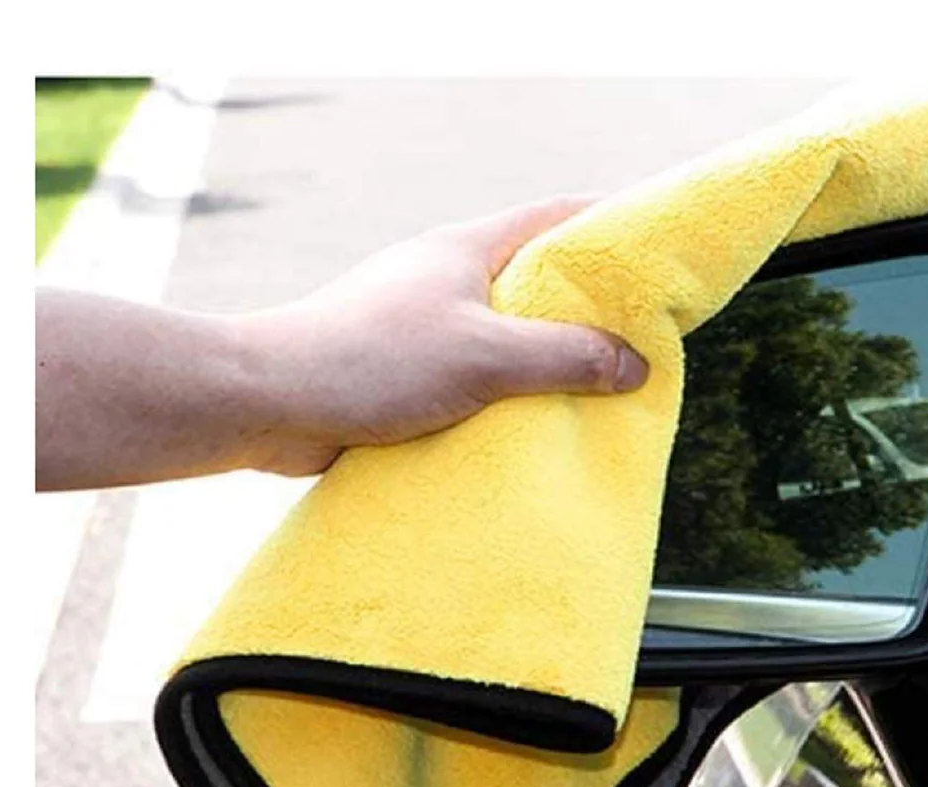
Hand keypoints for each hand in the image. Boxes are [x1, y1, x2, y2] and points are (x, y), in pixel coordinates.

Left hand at [233, 195, 648, 475]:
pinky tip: (533, 428)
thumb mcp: (485, 356)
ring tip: (597, 392)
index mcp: (466, 249)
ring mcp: (424, 325)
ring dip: (546, 362)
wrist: (271, 402)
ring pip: (505, 336)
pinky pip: (475, 378)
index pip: (555, 217)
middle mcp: (446, 279)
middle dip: (587, 308)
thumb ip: (564, 357)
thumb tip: (636, 365)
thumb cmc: (373, 361)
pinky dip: (508, 396)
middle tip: (640, 337)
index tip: (656, 250)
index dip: (610, 227)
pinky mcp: (405, 372)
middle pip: (535, 281)